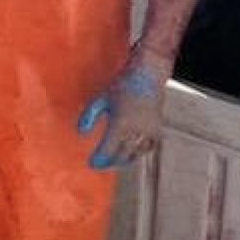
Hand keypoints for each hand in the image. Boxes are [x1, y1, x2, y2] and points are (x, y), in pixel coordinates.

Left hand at [78, 49, 170, 169]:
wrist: (148, 76)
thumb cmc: (123, 85)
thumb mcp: (101, 98)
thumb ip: (89, 115)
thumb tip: (81, 132)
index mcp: (122, 123)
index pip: (109, 148)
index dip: (100, 159)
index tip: (92, 163)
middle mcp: (137, 130)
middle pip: (122, 155)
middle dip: (110, 161)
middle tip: (100, 163)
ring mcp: (149, 131)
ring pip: (135, 153)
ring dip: (123, 159)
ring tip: (113, 160)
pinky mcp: (158, 130)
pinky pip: (147, 148)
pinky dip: (138, 153)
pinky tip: (129, 152)